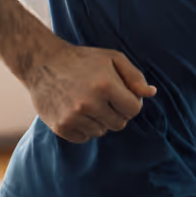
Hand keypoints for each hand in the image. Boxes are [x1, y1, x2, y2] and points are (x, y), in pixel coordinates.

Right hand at [24, 38, 156, 143]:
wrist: (43, 63)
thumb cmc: (84, 59)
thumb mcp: (113, 58)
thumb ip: (134, 76)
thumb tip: (151, 93)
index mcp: (106, 85)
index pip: (134, 109)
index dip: (132, 102)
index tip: (122, 94)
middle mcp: (89, 103)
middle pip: (120, 124)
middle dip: (117, 112)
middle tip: (105, 98)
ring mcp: (73, 117)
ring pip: (102, 132)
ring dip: (100, 120)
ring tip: (89, 102)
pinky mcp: (61, 127)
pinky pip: (84, 138)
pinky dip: (85, 128)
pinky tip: (77, 111)